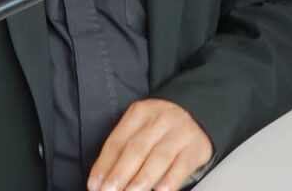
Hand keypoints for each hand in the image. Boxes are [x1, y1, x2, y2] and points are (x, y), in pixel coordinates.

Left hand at [88, 99, 212, 190]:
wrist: (196, 109)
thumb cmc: (161, 124)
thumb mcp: (140, 125)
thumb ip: (124, 147)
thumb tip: (103, 176)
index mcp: (138, 114)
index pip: (117, 141)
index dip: (104, 165)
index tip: (95, 184)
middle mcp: (158, 121)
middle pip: (135, 150)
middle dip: (120, 174)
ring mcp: (179, 134)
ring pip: (158, 158)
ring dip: (142, 179)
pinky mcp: (195, 148)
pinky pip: (181, 166)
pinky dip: (170, 180)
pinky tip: (161, 190)